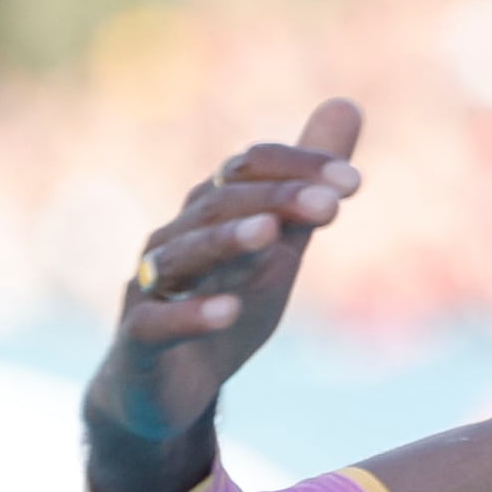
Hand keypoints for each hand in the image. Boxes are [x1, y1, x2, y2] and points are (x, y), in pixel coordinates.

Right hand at [87, 100, 363, 491]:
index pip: (246, 170)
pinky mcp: (139, 340)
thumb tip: (348, 103)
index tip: (352, 183)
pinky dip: (192, 314)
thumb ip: (307, 186)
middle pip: (218, 204)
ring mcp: (151, 288)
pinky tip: (227, 312)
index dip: (297, 169)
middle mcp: (174, 238)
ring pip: (183, 254)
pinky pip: (158, 322)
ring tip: (269, 236)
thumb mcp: (279, 244)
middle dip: (276, 200)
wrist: (168, 388)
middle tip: (331, 207)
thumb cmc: (224, 301)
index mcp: (208, 212)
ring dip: (227, 241)